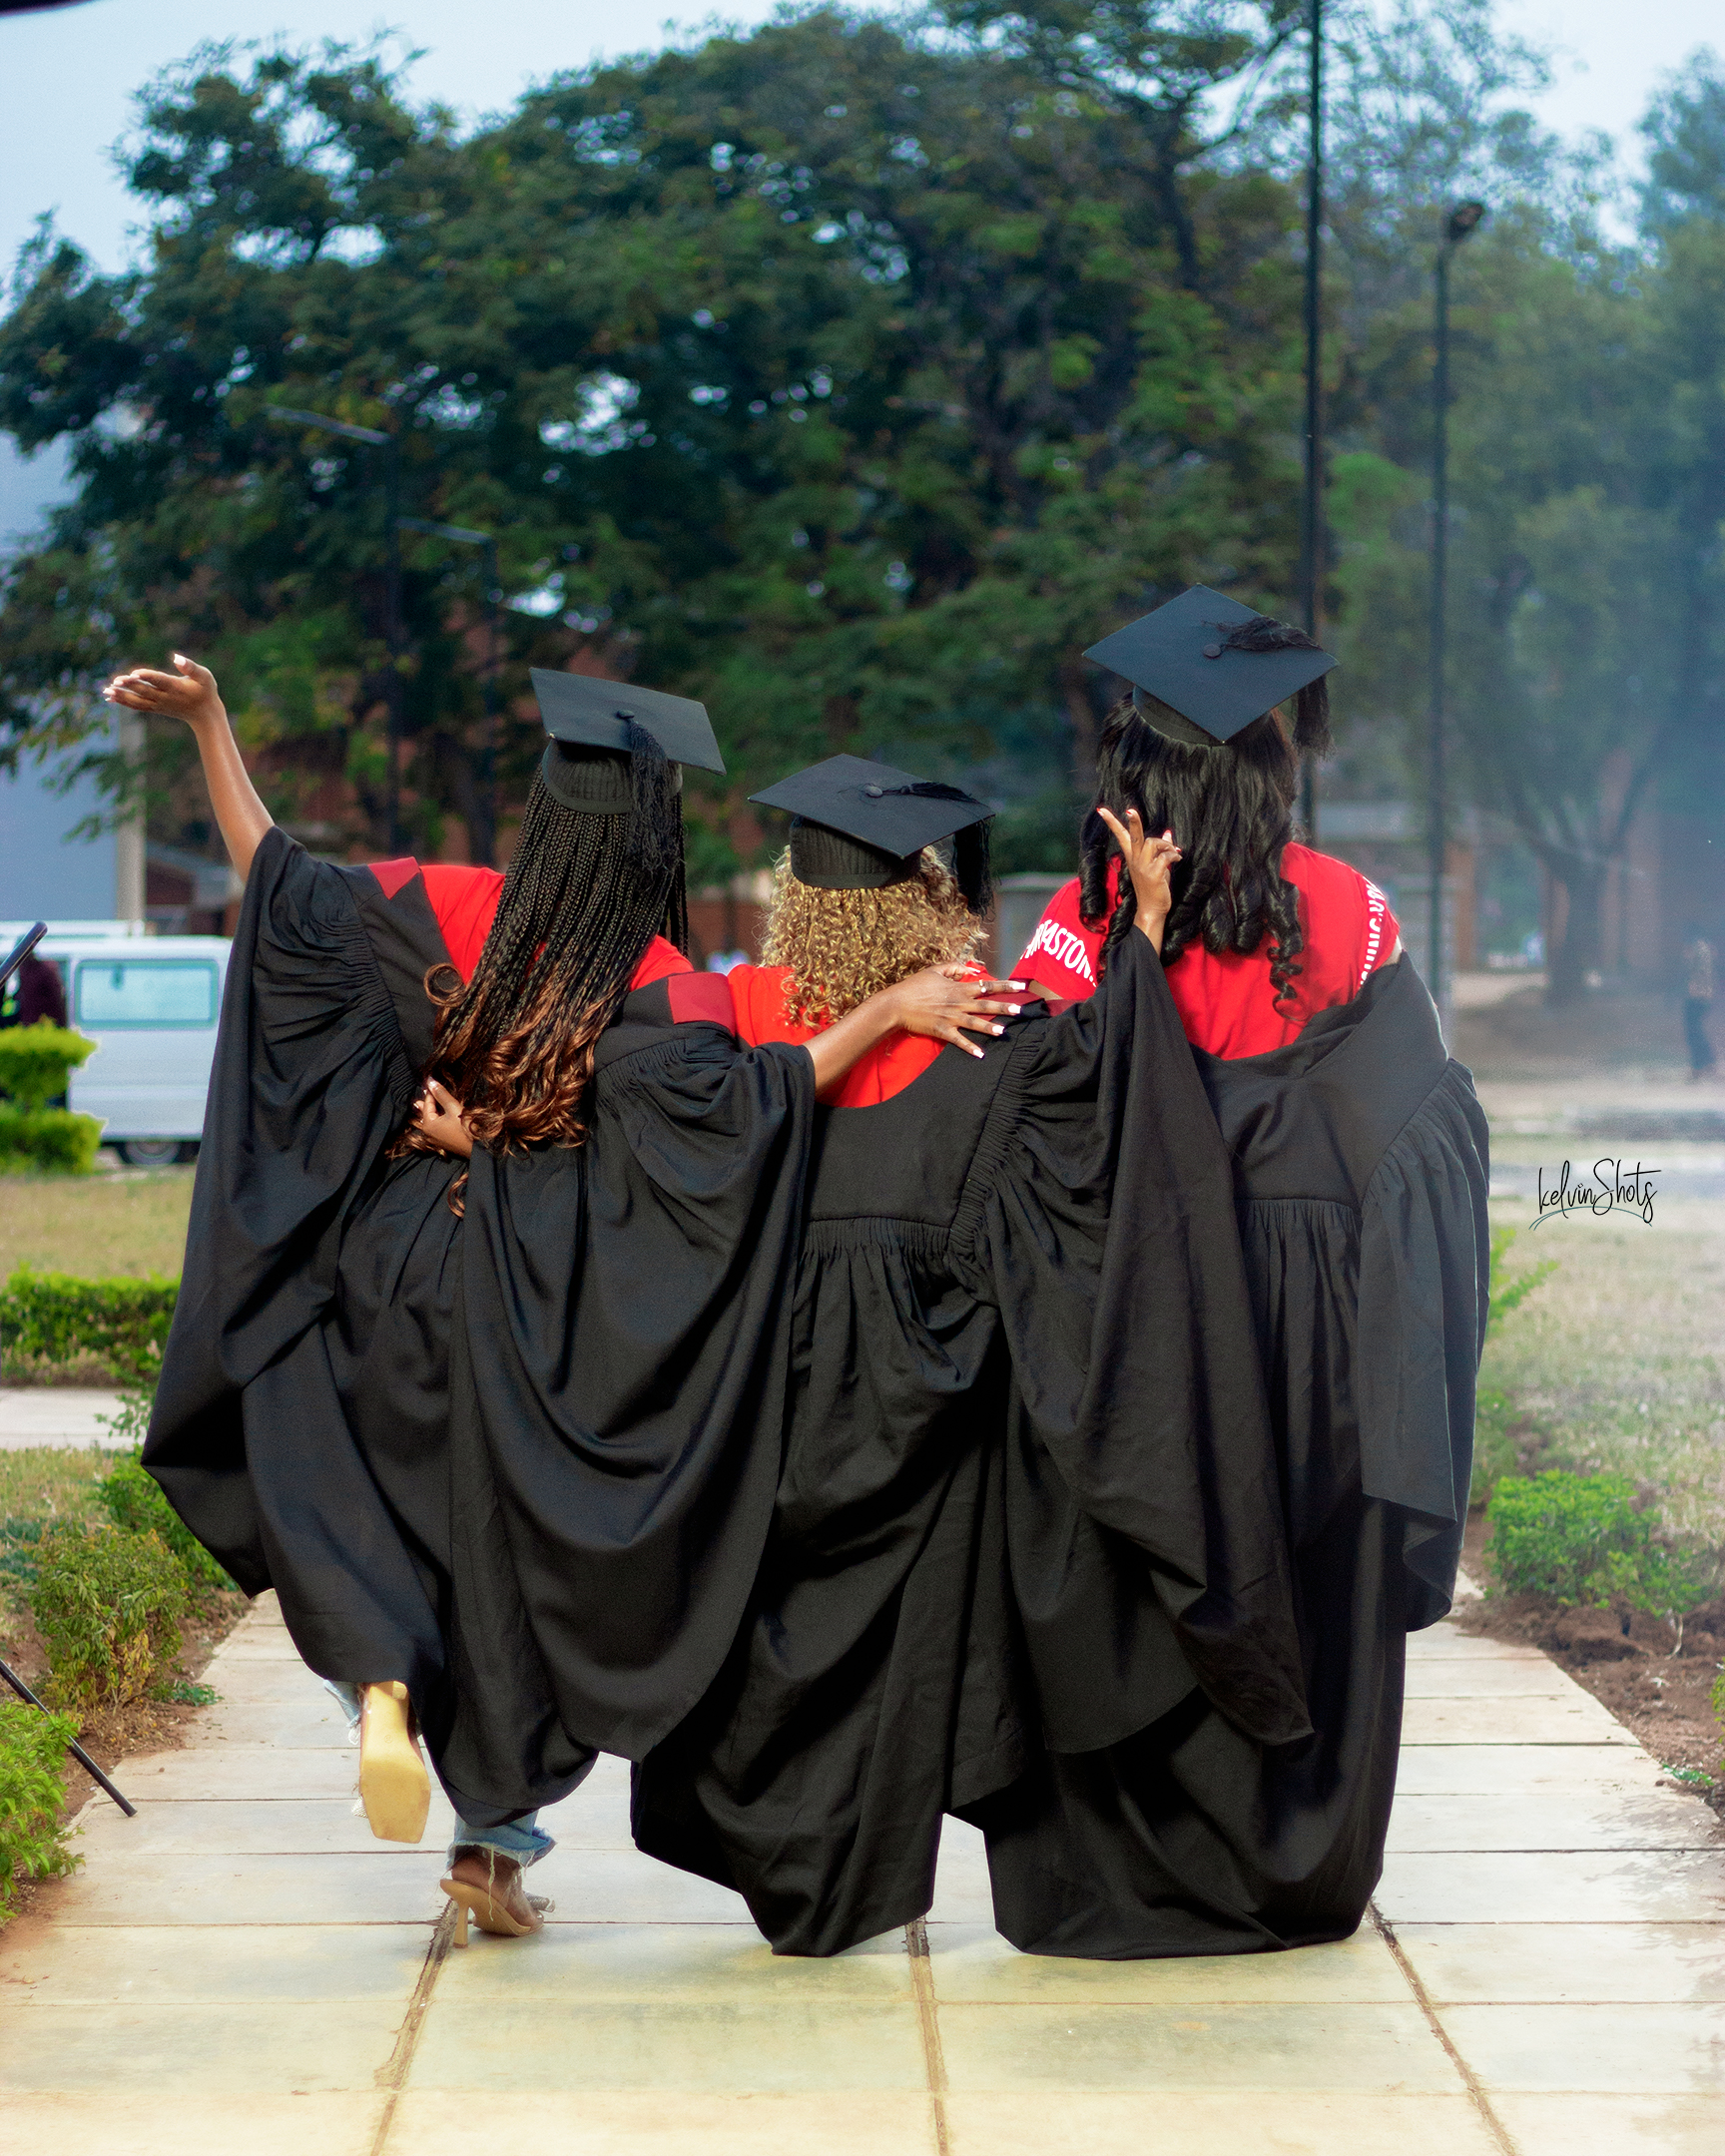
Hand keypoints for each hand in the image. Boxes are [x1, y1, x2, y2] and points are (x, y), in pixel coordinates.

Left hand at [103, 653, 225, 730]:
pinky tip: (110, 698)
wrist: (205, 715)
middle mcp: (165, 697)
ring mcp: (159, 704)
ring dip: (122, 696)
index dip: (146, 677)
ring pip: (137, 701)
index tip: (133, 674)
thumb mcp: (205, 676)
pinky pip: (137, 706)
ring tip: (106, 691)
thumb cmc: (206, 691)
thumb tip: (176, 657)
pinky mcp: (155, 708)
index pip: (158, 681)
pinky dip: (124, 702)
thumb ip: (191, 667)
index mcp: (176, 687)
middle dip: (130, 686)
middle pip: (144, 691)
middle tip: (115, 681)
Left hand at [412, 1078, 473, 1158]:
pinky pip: (436, 1128)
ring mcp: (436, 1140)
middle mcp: (429, 1133)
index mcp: (428, 1125)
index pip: (427, 1104)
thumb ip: (441, 1094)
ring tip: (423, 1106)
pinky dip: (435, 1120)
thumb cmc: (465, 1128)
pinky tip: (436, 1119)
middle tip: (421, 1095)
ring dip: (430, 1112)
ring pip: (430, 1122)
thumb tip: (429, 1080)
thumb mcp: (453, 1107)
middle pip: (426, 1114)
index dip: (430, 1092)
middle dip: (426, 1103)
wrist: (478, 1149)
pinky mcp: (444, 1143)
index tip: (430, 1082)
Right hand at [884, 969, 1028, 1059]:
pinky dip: (970, 1047)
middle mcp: (958, 1003)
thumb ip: (954, 968)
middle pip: (985, 1005)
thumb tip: (971, 970)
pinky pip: (959, 1040)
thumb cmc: (914, 986)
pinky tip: (981, 1054)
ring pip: (975, 1023)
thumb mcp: (934, 970)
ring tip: (1004, 1031)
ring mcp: (951, 1018)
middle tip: (1020, 1010)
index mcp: (958, 988)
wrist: (897, 1004)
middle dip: (1004, 1007)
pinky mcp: (943, 1031)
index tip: (1020, 985)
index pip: (986, 986)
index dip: (1004, 985)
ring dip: (990, 1027)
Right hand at [1097, 805, 1180, 950]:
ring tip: (1173, 851)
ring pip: (1153, 843)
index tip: (1101, 810)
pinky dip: (1174, 854)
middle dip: (1133, 822)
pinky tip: (1178, 858)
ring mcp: (1143, 867)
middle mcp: (1135, 860)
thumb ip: (1161, 849)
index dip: (1112, 822)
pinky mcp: (1153, 874)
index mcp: (1132, 857)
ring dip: (1166, 844)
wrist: (1152, 910)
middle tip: (1130, 810)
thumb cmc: (1154, 888)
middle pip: (1133, 836)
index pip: (1121, 836)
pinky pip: (1166, 856)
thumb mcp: (1157, 865)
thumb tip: (1168, 833)